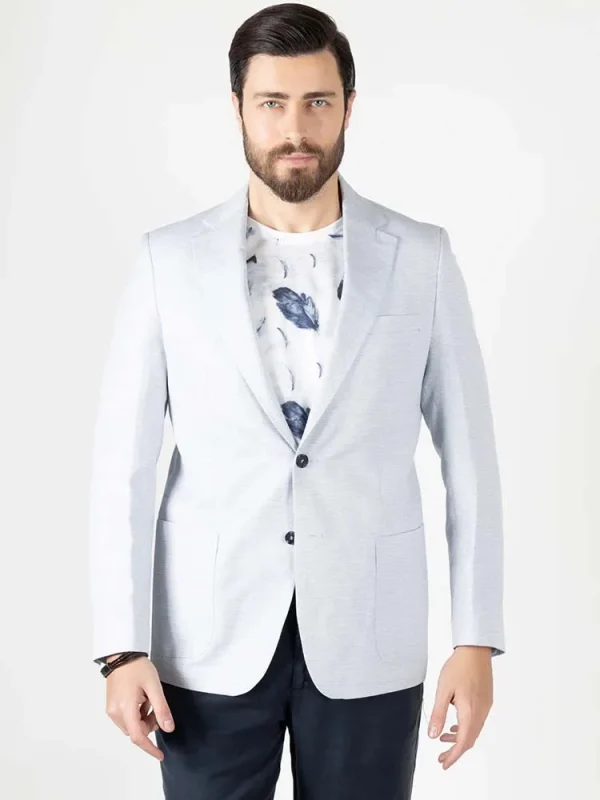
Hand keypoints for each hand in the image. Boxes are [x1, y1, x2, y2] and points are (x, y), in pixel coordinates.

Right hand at [105, 655, 174, 761]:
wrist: (122, 654)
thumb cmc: (137, 668)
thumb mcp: (154, 687)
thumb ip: (161, 709)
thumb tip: (168, 728)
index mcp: (125, 709)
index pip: (138, 736)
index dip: (150, 747)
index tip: (160, 754)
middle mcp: (115, 713)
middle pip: (136, 730)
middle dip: (149, 724)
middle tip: (156, 705)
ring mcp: (111, 710)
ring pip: (131, 725)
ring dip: (143, 718)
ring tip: (147, 698)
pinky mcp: (111, 706)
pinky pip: (126, 718)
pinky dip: (136, 713)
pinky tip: (141, 698)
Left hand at [427, 646, 492, 769]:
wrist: (475, 651)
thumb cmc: (458, 667)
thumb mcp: (443, 690)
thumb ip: (438, 714)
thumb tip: (432, 735)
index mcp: (470, 712)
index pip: (462, 743)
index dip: (453, 756)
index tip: (443, 764)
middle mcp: (481, 712)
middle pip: (469, 740)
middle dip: (455, 751)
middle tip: (441, 757)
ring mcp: (485, 707)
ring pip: (474, 731)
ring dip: (460, 738)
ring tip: (443, 738)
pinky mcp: (486, 701)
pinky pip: (477, 721)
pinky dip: (466, 728)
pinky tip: (455, 724)